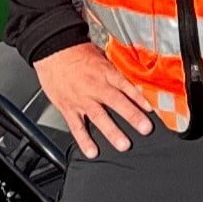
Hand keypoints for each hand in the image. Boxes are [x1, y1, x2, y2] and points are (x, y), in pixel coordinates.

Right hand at [34, 42, 157, 156]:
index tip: (151, 109)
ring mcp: (81, 99)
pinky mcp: (68, 107)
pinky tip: (92, 151)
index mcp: (105, 73)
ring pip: (99, 117)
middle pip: (117, 102)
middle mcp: (95, 87)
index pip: (126, 86)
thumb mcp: (101, 55)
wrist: (52, 50)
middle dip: (132, 116)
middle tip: (144, 128)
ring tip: (123, 144)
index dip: (140, 98)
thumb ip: (114, 70)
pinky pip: (77, 126)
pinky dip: (84, 140)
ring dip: (112, 132)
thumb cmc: (75, 52)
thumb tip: (130, 78)